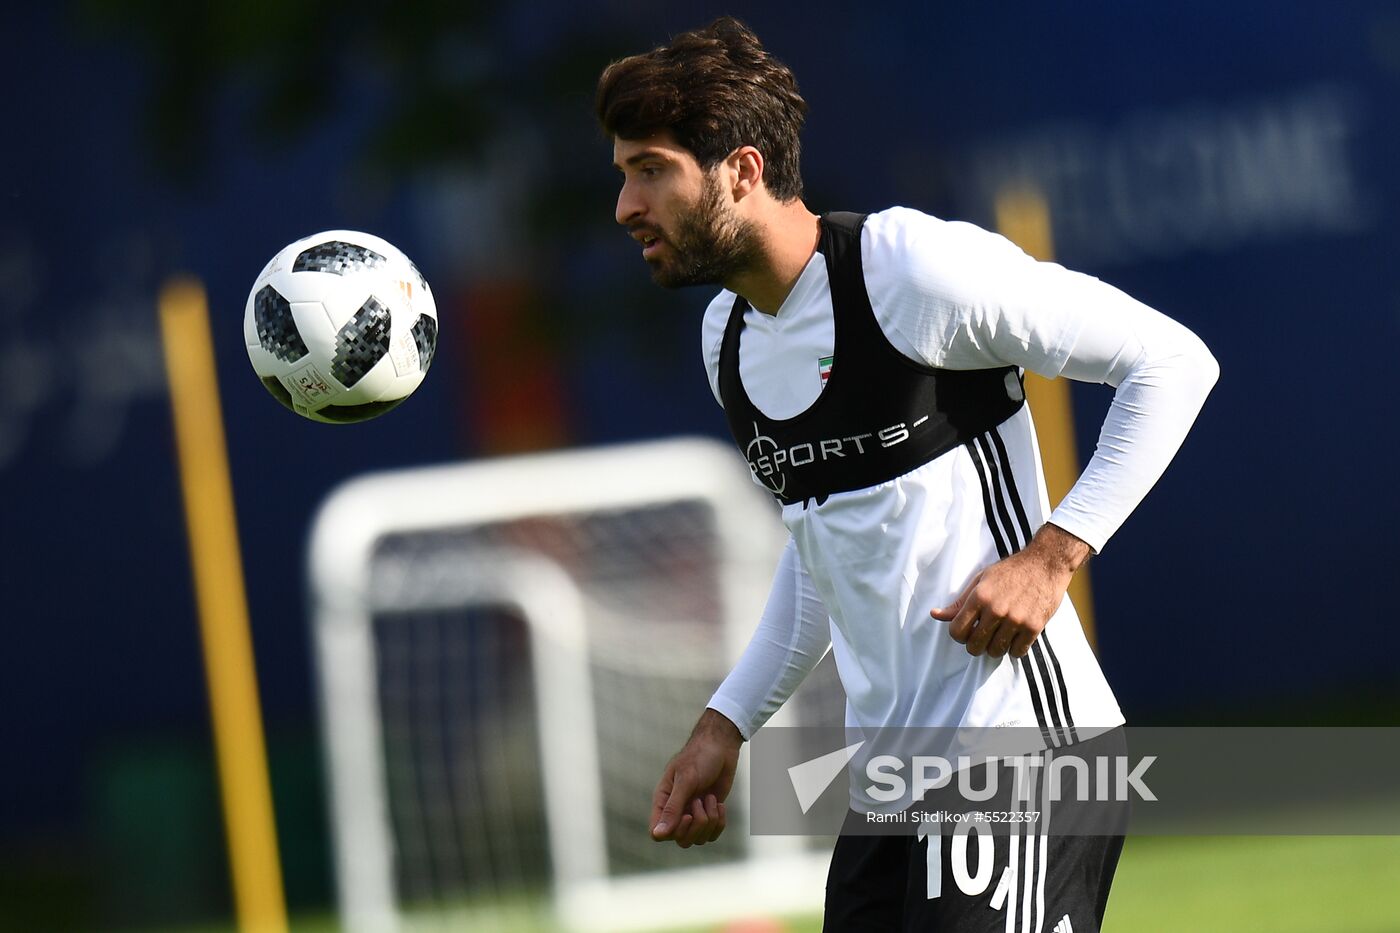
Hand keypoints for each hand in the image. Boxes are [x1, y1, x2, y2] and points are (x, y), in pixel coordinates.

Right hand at [651, 709, 742, 847]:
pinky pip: (712, 834)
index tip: (687, 815)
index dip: (673, 831)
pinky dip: (719, 822)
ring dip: (710, 821)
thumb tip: (658, 834)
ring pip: (698, 839)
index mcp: (663, 801)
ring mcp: (693, 814)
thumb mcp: (686, 781)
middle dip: (696, 825)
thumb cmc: (699, 757)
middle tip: (700, 802)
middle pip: (680, 840)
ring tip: (710, 798)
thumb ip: (672, 808)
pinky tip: (719, 804)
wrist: (721, 747)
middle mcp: (676, 811)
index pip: (657, 833)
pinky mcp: (709, 814)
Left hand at [930, 524, 1090, 658]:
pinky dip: (1014, 649)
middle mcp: (996, 610)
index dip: (958, 635)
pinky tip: (1014, 637)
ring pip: (996, 651)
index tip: (965, 631)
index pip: (957, 631)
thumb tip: (935, 614)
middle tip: (982, 636)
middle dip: (975, 644)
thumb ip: (959, 602)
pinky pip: (1017, 652)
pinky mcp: (1034, 627)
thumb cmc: (1010, 571)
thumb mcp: (980, 580)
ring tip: (998, 636)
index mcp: (980, 597)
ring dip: (994, 647)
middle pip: (974, 646)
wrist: (1046, 564)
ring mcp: (1016, 620)